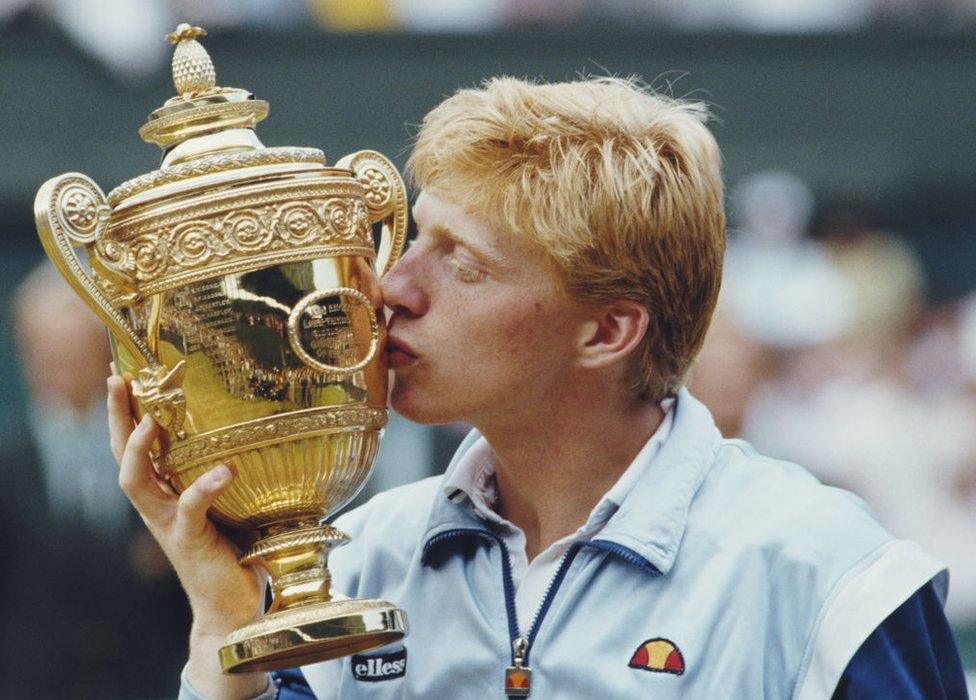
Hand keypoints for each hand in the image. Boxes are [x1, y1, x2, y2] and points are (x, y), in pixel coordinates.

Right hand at [107, 373, 267, 698]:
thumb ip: (240, 474)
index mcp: (167, 494)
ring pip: (137, 483)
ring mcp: (170, 525)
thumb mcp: (235, 505)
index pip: (136, 446)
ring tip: (148, 421)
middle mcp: (160, 506)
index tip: (124, 372)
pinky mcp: (190, 543)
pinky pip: (190, 510)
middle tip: (118, 379)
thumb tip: (274, 429)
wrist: (234, 610)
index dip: (126, 411)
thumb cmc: (238, 553)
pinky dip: (205, 488)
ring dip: (138, 450)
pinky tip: (226, 468)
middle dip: (118, 417)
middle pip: (123, 456)